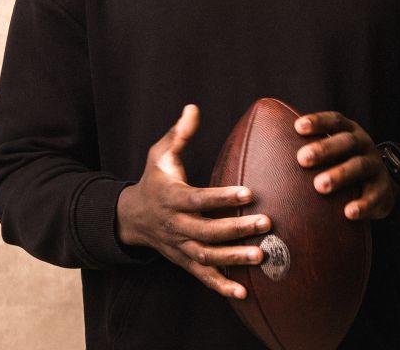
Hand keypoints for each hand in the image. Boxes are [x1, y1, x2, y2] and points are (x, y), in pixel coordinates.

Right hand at [116, 104, 271, 299]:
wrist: (133, 217)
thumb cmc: (154, 180)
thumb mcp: (160, 154)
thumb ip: (178, 133)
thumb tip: (193, 108)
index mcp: (171, 197)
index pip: (199, 199)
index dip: (223, 197)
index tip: (249, 192)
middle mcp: (175, 225)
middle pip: (207, 230)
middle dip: (237, 228)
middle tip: (266, 223)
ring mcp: (180, 246)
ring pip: (207, 256)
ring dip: (234, 258)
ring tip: (261, 254)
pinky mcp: (184, 261)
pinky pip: (203, 277)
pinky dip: (222, 287)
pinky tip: (244, 292)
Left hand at [294, 111, 394, 220]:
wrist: (381, 185)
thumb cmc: (341, 165)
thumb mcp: (331, 151)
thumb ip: (306, 147)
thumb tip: (258, 145)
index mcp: (348, 131)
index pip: (334, 120)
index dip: (318, 122)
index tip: (298, 127)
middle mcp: (363, 145)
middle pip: (346, 142)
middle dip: (325, 149)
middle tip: (302, 159)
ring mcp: (375, 167)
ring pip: (359, 167)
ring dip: (340, 174)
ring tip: (320, 186)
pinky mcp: (383, 191)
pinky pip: (375, 196)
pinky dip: (362, 205)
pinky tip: (348, 212)